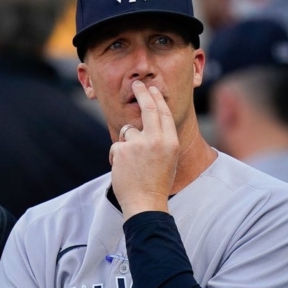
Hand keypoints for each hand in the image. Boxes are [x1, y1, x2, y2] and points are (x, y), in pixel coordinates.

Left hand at [109, 81, 178, 217]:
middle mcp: (157, 139)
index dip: (156, 99)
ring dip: (126, 146)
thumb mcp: (167, 159)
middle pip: (147, 109)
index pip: (163, 113)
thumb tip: (145, 126)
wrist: (146, 202)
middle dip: (141, 93)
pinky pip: (116, 147)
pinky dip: (117, 158)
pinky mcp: (123, 150)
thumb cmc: (156, 184)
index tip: (151, 89)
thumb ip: (159, 141)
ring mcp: (139, 144)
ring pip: (127, 132)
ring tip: (133, 166)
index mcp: (171, 141)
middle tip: (135, 84)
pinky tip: (124, 171)